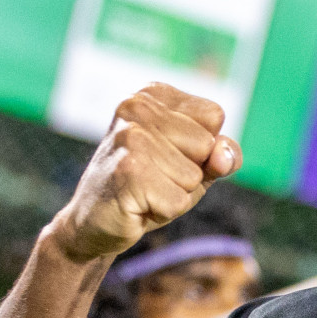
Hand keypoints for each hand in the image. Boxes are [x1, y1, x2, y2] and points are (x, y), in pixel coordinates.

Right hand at [51, 83, 240, 261]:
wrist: (93, 223)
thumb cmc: (149, 189)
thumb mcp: (195, 166)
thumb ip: (222, 154)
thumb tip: (223, 155)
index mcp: (153, 94)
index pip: (214, 115)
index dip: (203, 148)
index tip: (170, 157)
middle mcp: (137, 107)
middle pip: (206, 145)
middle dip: (190, 173)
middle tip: (155, 179)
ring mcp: (130, 137)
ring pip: (193, 176)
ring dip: (176, 194)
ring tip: (146, 191)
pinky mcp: (128, 170)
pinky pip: (179, 201)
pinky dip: (164, 212)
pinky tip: (137, 205)